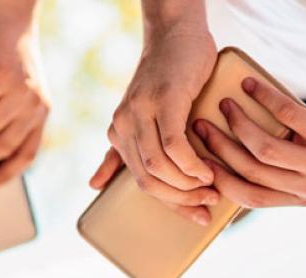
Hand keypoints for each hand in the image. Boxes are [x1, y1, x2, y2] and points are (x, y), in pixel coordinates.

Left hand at [91, 22, 219, 225]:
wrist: (176, 33)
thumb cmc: (169, 77)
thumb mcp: (145, 116)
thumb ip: (121, 151)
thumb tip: (94, 186)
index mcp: (119, 134)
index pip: (142, 183)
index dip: (171, 205)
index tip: (197, 216)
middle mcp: (124, 125)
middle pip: (148, 180)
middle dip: (180, 200)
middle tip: (208, 205)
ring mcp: (142, 112)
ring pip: (160, 167)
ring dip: (188, 185)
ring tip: (212, 187)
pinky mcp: (163, 101)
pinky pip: (174, 146)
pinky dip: (191, 164)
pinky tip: (206, 170)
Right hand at [194, 79, 305, 207]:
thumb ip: (278, 169)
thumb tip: (229, 158)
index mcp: (300, 199)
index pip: (248, 198)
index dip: (219, 180)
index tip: (198, 160)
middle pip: (249, 172)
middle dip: (218, 148)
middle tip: (201, 125)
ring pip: (262, 150)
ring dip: (237, 124)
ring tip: (224, 104)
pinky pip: (285, 118)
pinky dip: (262, 98)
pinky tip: (249, 86)